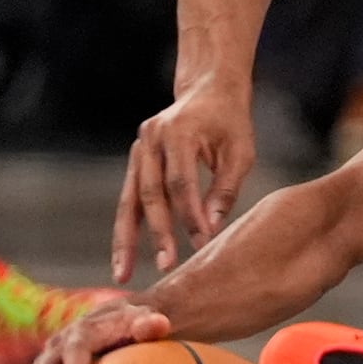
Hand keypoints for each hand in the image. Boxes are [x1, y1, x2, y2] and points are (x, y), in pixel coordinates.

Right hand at [113, 74, 254, 281]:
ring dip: (126, 238)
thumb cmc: (230, 122)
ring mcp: (139, 148)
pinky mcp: (136, 160)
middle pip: (151, 193)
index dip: (189, 215)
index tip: (201, 243)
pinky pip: (129, 198)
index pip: (181, 181)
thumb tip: (211, 227)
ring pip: (130, 199)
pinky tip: (123, 256)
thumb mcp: (240, 150)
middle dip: (158, 232)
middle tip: (167, 265)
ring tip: (122, 273)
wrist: (208, 90)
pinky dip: (127, 227)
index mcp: (180, 132)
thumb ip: (225, 187)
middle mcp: (152, 139)